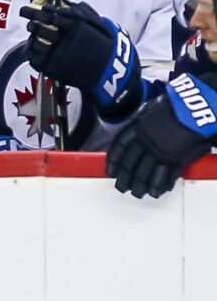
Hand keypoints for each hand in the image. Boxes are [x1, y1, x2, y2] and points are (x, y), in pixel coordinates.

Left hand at [21, 0, 142, 116]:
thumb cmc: (107, 47)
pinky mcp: (54, 69)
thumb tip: (64, 0)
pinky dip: (30, 51)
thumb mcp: (102, 26)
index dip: (42, 10)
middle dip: (31, 17)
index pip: (52, 15)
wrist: (113, 73)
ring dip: (31, 34)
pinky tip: (32, 46)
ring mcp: (59, 56)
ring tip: (32, 30)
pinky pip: (35, 59)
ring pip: (36, 42)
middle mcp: (66, 41)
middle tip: (25, 13)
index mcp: (77, 28)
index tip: (40, 8)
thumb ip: (83, 12)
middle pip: (40, 26)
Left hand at [106, 73, 216, 197]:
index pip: (120, 146)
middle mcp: (145, 142)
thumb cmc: (174, 106)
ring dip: (141, 185)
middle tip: (121, 187)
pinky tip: (156, 191)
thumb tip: (138, 125)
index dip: (114, 160)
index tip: (110, 170)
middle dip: (125, 178)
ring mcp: (159, 151)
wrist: (191, 110)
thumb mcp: (151, 109)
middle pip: (130, 163)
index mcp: (137, 128)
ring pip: (145, 172)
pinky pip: (164, 175)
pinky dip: (160, 185)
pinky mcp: (174, 159)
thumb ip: (143, 120)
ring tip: (138, 193)